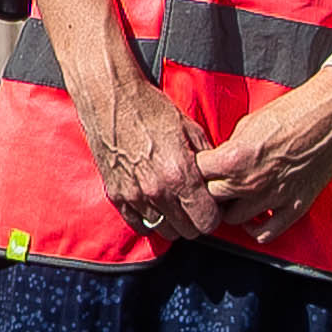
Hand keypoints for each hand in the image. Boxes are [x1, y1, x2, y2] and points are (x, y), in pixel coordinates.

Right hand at [87, 81, 221, 242]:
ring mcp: (135, 196)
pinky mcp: (116, 196)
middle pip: (187, 231)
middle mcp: (158, 191)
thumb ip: (206, 161)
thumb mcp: (190, 129)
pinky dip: (149, 218)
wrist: (111, 100)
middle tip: (194, 204)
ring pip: (164, 230)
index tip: (212, 205)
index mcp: (180, 175)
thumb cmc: (152, 110)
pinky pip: (138, 224)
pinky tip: (154, 203)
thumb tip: (219, 180)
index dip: (213, 215)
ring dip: (173, 221)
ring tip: (174, 203)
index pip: (207, 221)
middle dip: (195, 220)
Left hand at [198, 71, 331, 243]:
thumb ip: (230, 148)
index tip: (201, 168)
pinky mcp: (294, 207)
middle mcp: (249, 182)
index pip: (197, 174)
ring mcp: (272, 198)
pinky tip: (254, 219)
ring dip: (231, 209)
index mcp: (234, 158)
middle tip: (214, 184)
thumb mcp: (248, 124)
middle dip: (209, 191)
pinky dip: (255, 230)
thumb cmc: (292, 112)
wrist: (331, 116)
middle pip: (211, 199)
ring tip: (233, 200)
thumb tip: (219, 162)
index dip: (197, 169)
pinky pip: (266, 233)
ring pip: (233, 219)